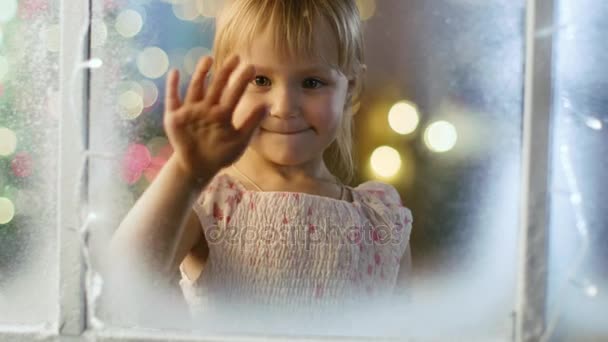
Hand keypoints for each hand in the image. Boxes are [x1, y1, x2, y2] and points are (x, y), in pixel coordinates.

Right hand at [163, 55, 265, 179]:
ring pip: (196, 88)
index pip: (234, 93)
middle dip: (225, 72)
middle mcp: (207, 108)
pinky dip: (172, 86)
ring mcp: (190, 111)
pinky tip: (175, 72)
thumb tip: (267, 105)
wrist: (197, 167)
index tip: (252, 67)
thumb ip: (252, 123)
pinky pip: (172, 99)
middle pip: (216, 86)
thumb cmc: (220, 154)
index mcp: (222, 113)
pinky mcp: (174, 117)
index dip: (242, 81)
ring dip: (200, 74)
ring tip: (208, 59)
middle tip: (236, 56)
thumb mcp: (239, 141)